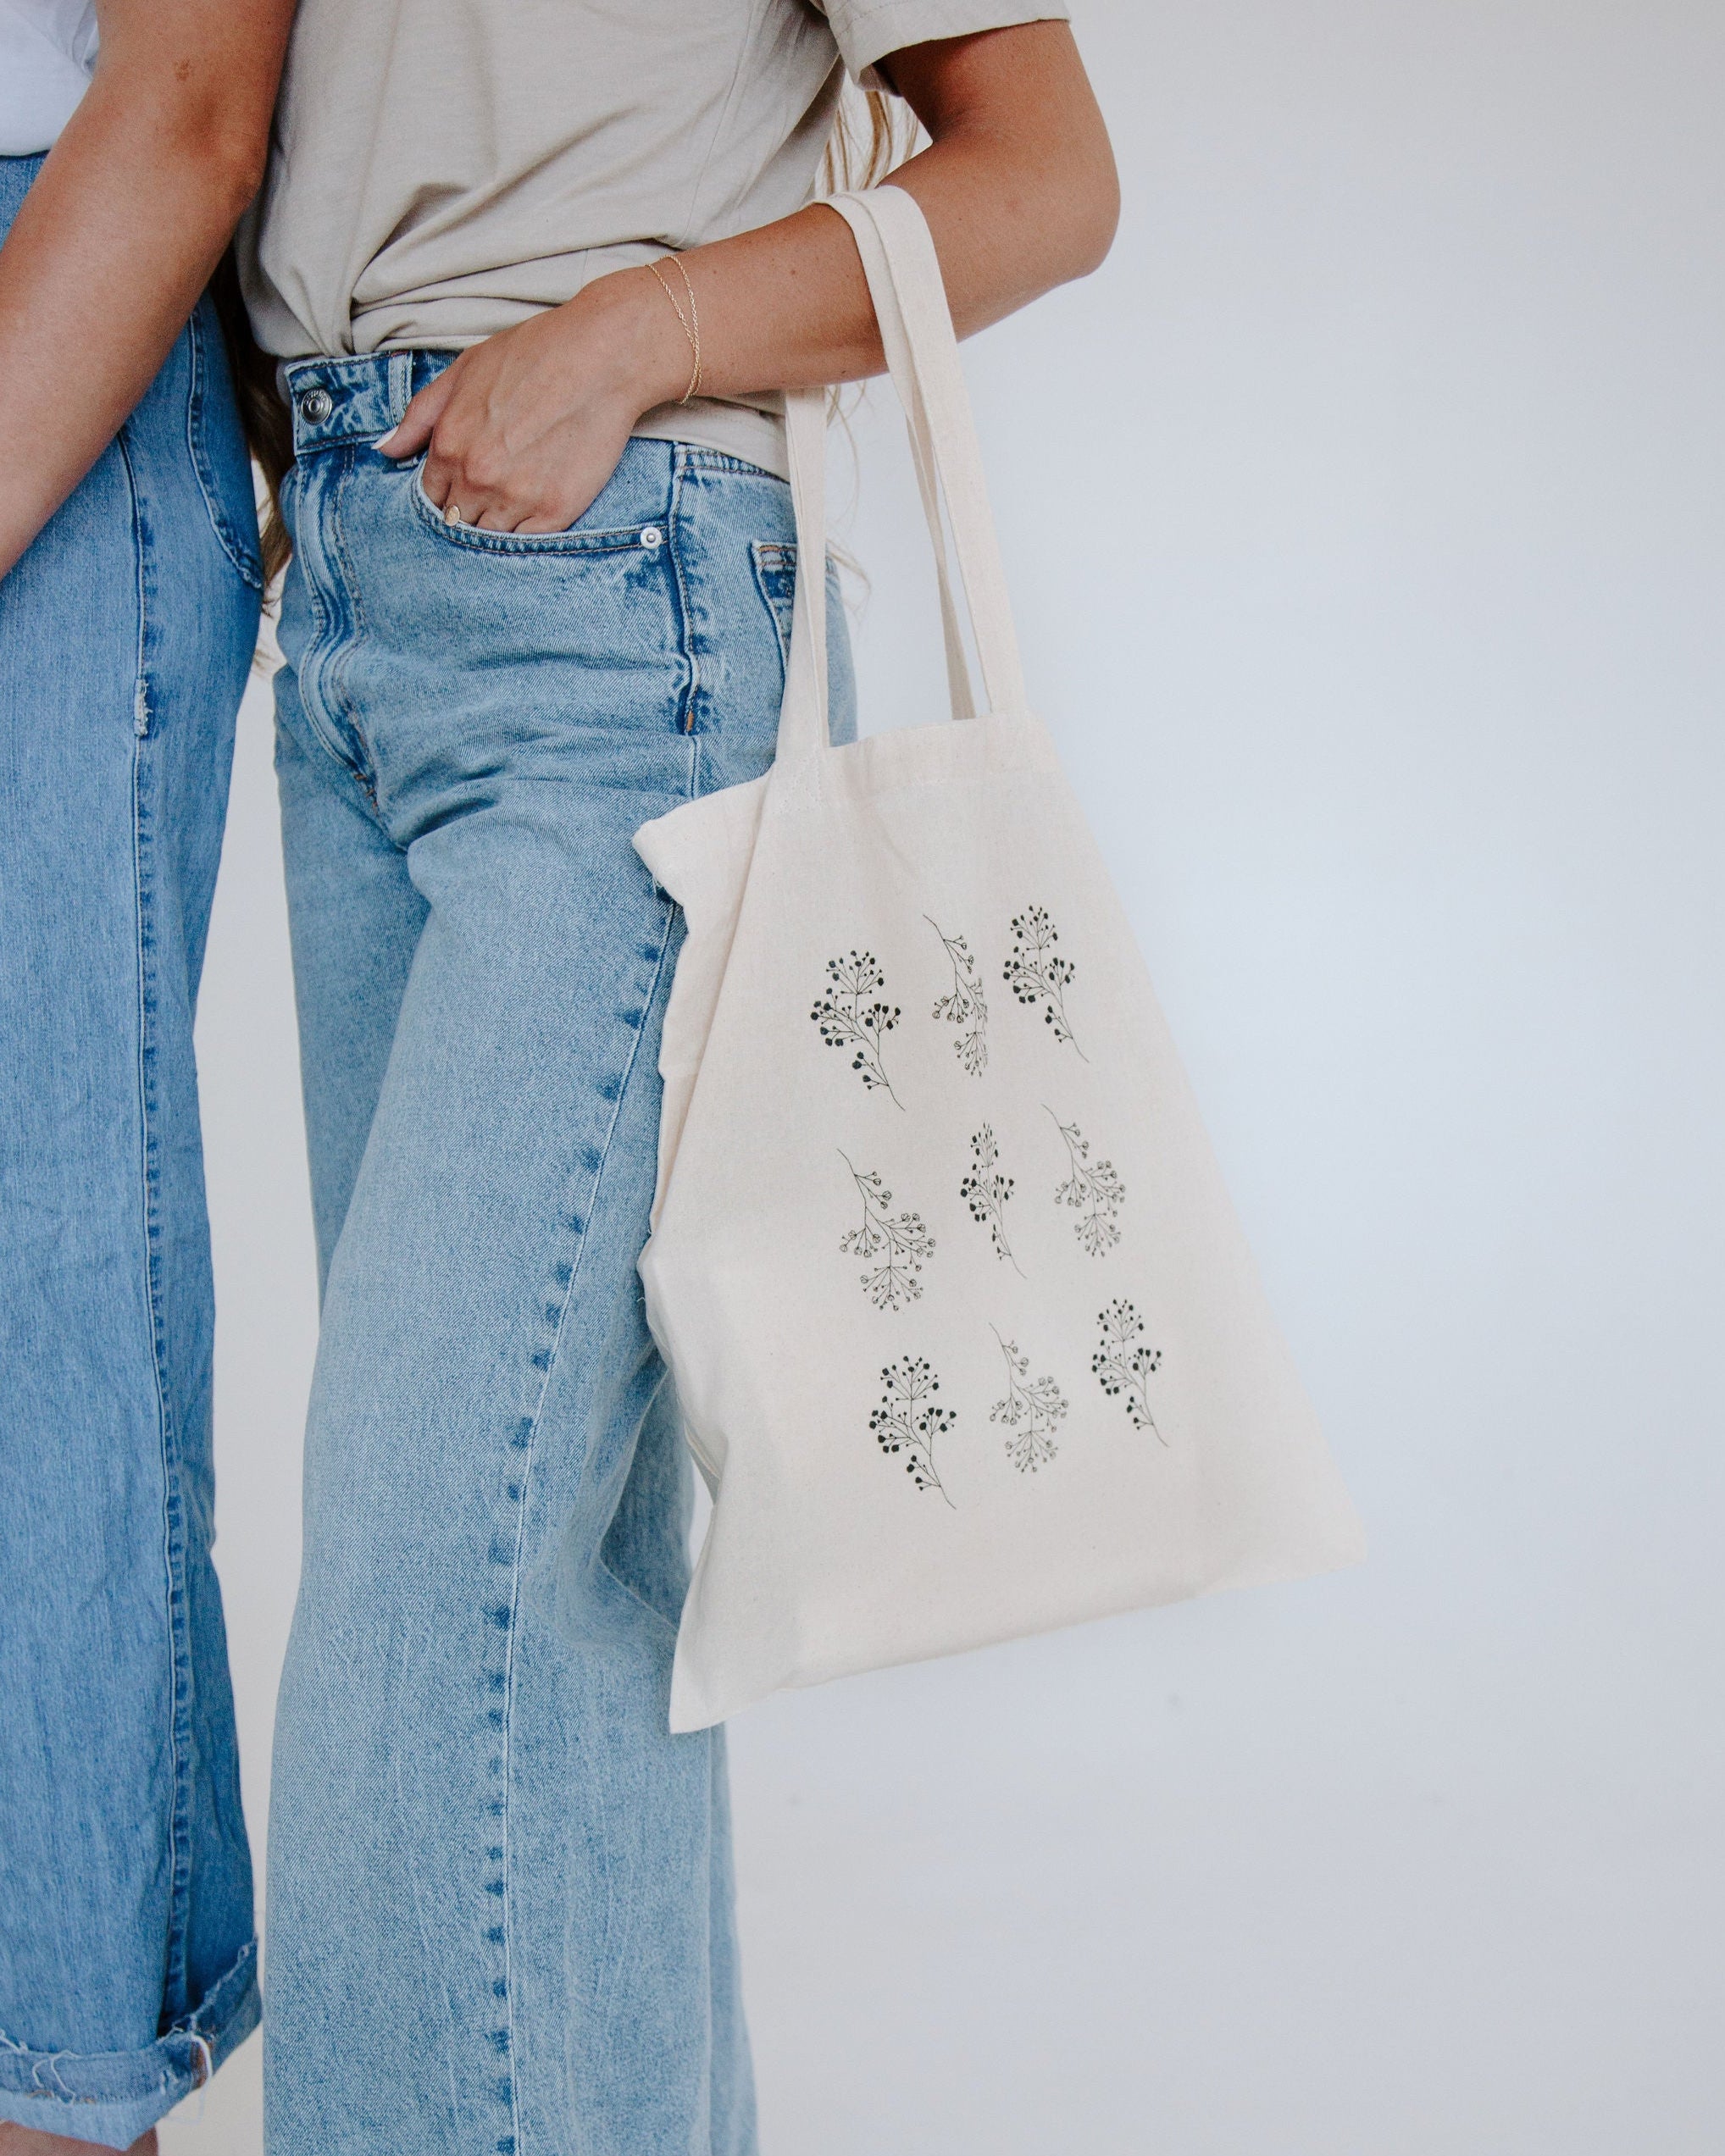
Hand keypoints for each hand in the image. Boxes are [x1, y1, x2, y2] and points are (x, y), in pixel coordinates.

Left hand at [377, 268, 690, 532]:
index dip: (446, 493)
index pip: (431, 496)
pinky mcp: (555, 512)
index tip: (464, 486)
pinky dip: (526, 535)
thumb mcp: (462, 371)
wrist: (600, 358)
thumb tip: (385, 450)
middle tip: (491, 496)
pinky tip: (534, 513)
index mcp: (448, 447)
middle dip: (468, 513)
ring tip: (515, 503)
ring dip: (497, 527)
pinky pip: (528, 544)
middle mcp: (477, 478)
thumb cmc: (533, 354)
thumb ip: (419, 416)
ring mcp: (516, 499)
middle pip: (458, 522)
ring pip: (491, 538)